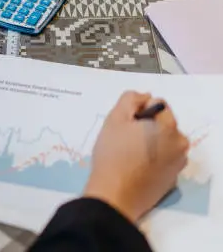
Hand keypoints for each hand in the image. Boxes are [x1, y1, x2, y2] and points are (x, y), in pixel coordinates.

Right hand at [83, 91, 189, 222]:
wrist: (115, 195)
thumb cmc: (113, 154)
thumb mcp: (115, 118)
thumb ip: (131, 99)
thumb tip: (145, 97)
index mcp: (170, 128)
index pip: (158, 105)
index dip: (138, 111)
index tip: (125, 125)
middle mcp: (180, 145)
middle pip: (162, 125)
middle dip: (145, 127)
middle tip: (124, 140)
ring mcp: (177, 164)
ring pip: (162, 143)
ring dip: (148, 143)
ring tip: (127, 155)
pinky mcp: (171, 180)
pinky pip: (162, 160)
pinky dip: (151, 159)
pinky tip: (134, 167)